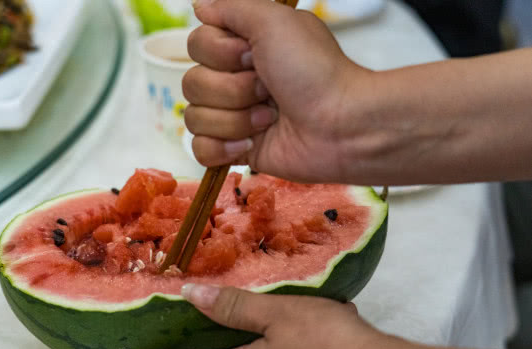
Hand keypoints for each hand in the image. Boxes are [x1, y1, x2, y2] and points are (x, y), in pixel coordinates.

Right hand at [184, 0, 370, 182]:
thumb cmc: (315, 71)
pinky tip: (252, 144)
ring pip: (195, 119)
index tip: (253, 56)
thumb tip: (199, 6)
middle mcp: (234, 80)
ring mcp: (233, 117)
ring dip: (235, 120)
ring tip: (270, 118)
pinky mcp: (236, 149)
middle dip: (232, 90)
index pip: (196, 45)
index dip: (220, 54)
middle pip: (192, 84)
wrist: (340, 126)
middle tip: (268, 90)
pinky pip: (200, 150)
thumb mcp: (274, 22)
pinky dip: (224, 148)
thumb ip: (232, 7)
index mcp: (242, 48)